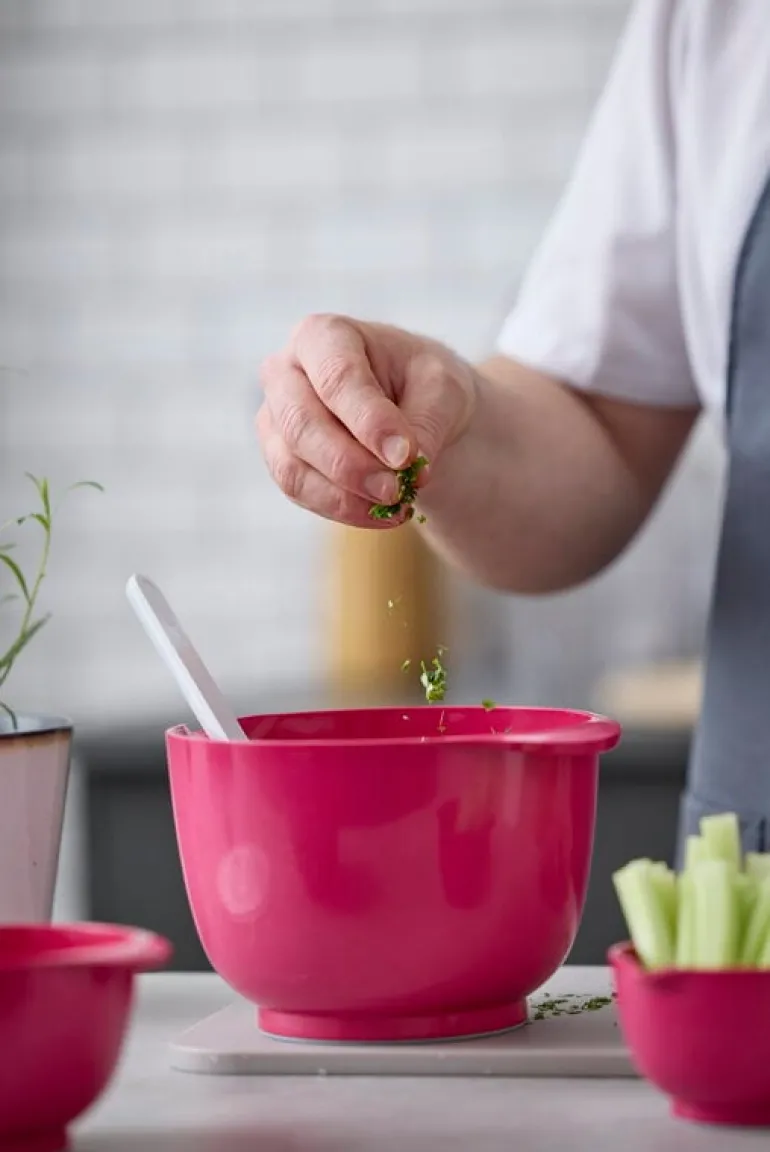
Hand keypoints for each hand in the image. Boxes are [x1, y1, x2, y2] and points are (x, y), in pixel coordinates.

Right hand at [256, 315, 476, 526]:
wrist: (413, 409)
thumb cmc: (423, 384)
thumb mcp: (443, 390)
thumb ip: (426, 423)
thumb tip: (409, 468)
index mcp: (324, 334)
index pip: (337, 377)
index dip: (369, 421)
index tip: (406, 457)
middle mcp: (285, 371)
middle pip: (301, 423)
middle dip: (351, 465)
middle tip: (396, 491)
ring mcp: (275, 418)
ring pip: (292, 466)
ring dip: (344, 496)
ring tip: (396, 506)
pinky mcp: (280, 457)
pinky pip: (298, 490)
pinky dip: (341, 508)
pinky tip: (380, 515)